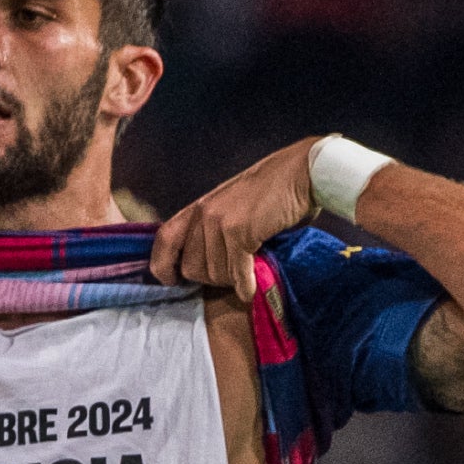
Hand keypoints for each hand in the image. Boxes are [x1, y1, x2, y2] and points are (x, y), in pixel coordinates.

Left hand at [149, 139, 318, 294]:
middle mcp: (203, 213)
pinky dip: (245, 285)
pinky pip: (236, 271)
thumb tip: (207, 266)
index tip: (174, 281)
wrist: (301, 173)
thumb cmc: (274, 192)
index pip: (163, 241)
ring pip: (214, 274)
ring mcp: (219, 222)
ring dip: (233, 279)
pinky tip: (251, 289)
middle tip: (233, 273)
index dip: (163, 266)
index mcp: (198, 207)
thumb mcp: (233, 207)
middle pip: (191, 268)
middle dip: (211, 279)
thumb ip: (215, 231)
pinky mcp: (239, 231)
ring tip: (250, 268)